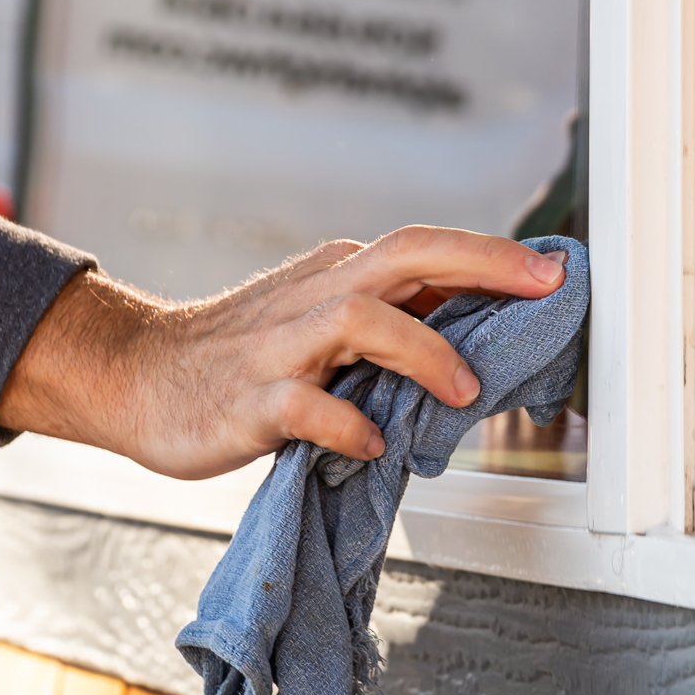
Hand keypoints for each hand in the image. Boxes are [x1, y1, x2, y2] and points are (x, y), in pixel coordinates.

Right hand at [0, 226, 569, 477]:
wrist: (138, 377)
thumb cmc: (240, 355)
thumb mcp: (320, 320)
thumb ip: (390, 319)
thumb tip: (481, 326)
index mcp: (338, 276)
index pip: (426, 249)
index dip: (496, 255)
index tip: (555, 273)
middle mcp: (314, 298)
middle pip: (406, 255)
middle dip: (483, 265)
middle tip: (542, 290)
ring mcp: (280, 348)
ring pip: (361, 319)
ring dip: (423, 351)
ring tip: (463, 391)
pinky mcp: (250, 401)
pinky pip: (307, 407)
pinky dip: (349, 426)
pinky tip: (374, 445)